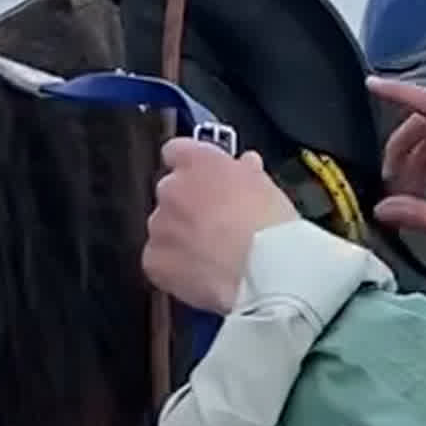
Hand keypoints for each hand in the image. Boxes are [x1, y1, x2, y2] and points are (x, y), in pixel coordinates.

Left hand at [142, 141, 297, 315]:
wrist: (265, 271)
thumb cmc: (270, 228)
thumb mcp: (267, 187)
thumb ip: (246, 171)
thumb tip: (244, 167)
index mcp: (198, 162)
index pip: (176, 151)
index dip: (190, 167)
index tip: (201, 178)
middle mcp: (172, 188)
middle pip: (170, 193)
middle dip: (187, 207)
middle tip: (216, 225)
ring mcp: (160, 225)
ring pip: (163, 228)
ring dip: (180, 238)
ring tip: (212, 255)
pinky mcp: (155, 260)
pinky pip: (158, 261)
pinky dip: (174, 268)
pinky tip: (200, 273)